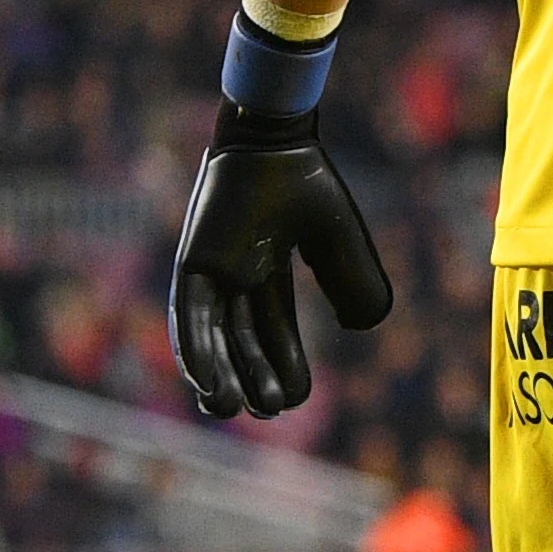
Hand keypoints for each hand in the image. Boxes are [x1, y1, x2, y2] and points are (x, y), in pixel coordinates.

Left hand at [169, 101, 392, 418]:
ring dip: (219, 375)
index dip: (284, 364)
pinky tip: (206, 384)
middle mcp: (234, 274)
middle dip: (253, 377)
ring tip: (233, 410)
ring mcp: (209, 270)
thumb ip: (354, 280)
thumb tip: (364, 325)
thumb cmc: (306, 180)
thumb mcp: (339, 241)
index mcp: (266, 269)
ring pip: (209, 336)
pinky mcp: (191, 262)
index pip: (273, 330)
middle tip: (269, 411)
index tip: (297, 397)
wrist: (277, 141)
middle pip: (239, 341)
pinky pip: (188, 316)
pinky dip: (195, 351)